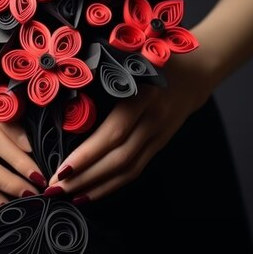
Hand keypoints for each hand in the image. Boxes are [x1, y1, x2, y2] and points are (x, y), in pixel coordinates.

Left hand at [44, 51, 216, 203]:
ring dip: (97, 186)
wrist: (197, 69)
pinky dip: (113, 184)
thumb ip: (104, 74)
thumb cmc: (153, 57)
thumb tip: (62, 94)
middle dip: (85, 177)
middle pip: (119, 158)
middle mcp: (154, 119)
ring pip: (128, 169)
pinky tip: (92, 191)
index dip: (88, 154)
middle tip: (55, 188)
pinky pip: (136, 169)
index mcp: (144, 94)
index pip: (114, 132)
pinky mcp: (160, 144)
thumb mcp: (130, 59)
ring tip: (69, 196)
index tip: (62, 169)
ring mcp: (159, 135)